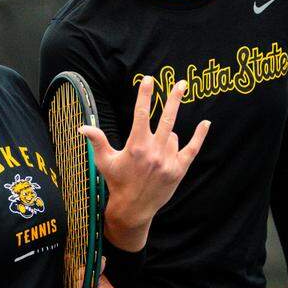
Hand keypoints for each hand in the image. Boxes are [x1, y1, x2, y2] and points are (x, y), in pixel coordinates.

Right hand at [80, 77, 208, 244]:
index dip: (145, 94)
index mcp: (136, 146)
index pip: (141, 114)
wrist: (133, 209)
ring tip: (153, 156)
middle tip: (182, 83)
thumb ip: (97, 141)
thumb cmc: (117, 182)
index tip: (149, 79)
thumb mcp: (105, 161)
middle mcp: (153, 151)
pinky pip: (192, 149)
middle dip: (174, 99)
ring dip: (166, 139)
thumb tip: (82, 127)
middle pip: (167, 118)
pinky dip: (199, 136)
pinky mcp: (178, 170)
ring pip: (172, 137)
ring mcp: (168, 161)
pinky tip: (205, 123)